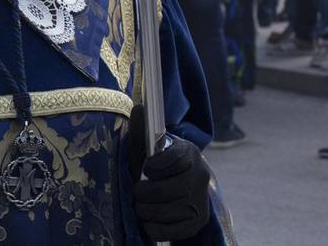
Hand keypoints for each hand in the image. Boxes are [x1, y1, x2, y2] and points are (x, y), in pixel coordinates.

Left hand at [129, 109, 211, 240]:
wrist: (175, 179)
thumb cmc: (156, 159)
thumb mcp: (148, 144)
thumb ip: (142, 130)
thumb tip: (139, 108)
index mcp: (189, 152)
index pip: (176, 158)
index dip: (157, 165)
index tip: (146, 168)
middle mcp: (200, 175)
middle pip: (174, 188)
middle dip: (148, 193)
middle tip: (136, 192)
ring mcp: (201, 199)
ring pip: (176, 210)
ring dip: (150, 212)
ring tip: (139, 207)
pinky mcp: (199, 220)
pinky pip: (180, 230)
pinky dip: (160, 230)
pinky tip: (147, 223)